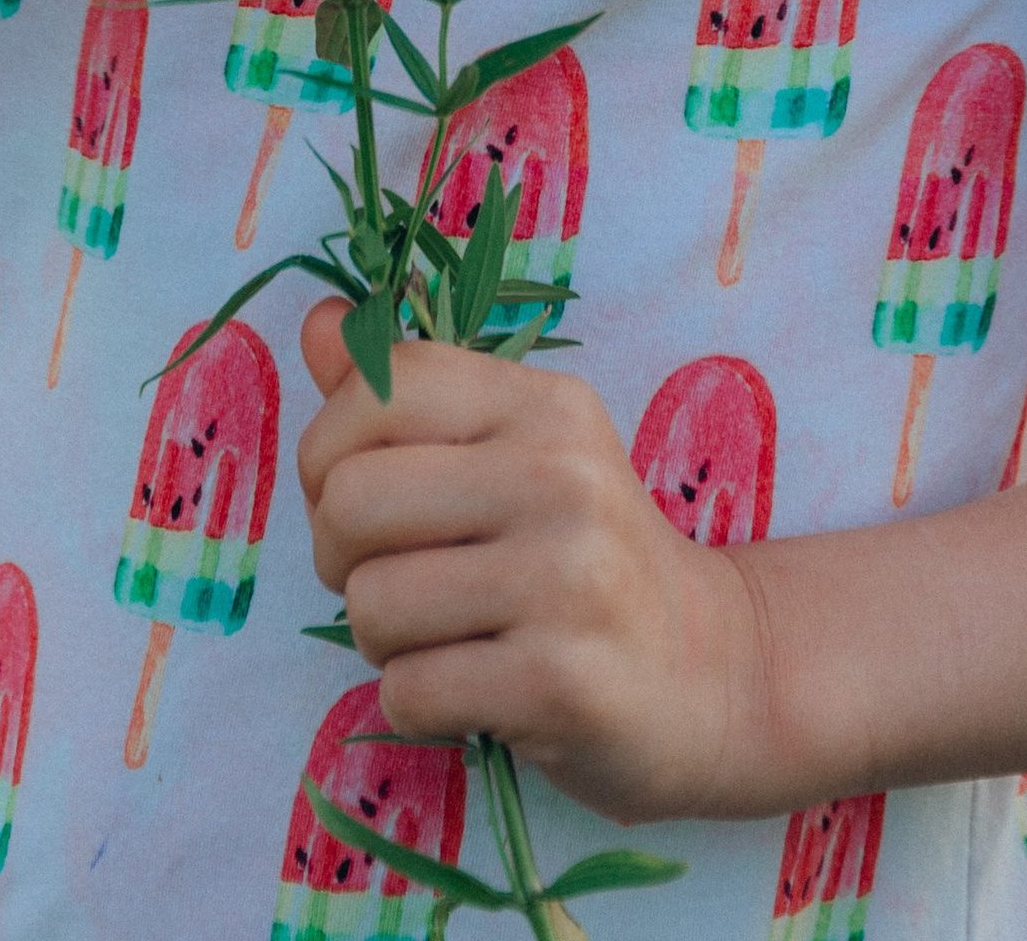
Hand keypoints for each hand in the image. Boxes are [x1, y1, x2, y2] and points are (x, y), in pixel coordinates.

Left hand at [296, 298, 770, 825]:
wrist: (708, 668)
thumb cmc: (584, 554)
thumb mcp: (517, 451)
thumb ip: (410, 393)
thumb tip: (318, 323)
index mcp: (542, 405)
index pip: (381, 385)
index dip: (329, 449)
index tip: (364, 500)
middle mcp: (559, 475)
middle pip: (349, 500)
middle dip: (341, 558)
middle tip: (397, 581)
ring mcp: (567, 579)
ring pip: (370, 603)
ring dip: (382, 642)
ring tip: (446, 638)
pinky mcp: (561, 681)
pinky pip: (409, 690)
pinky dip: (417, 703)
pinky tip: (475, 690)